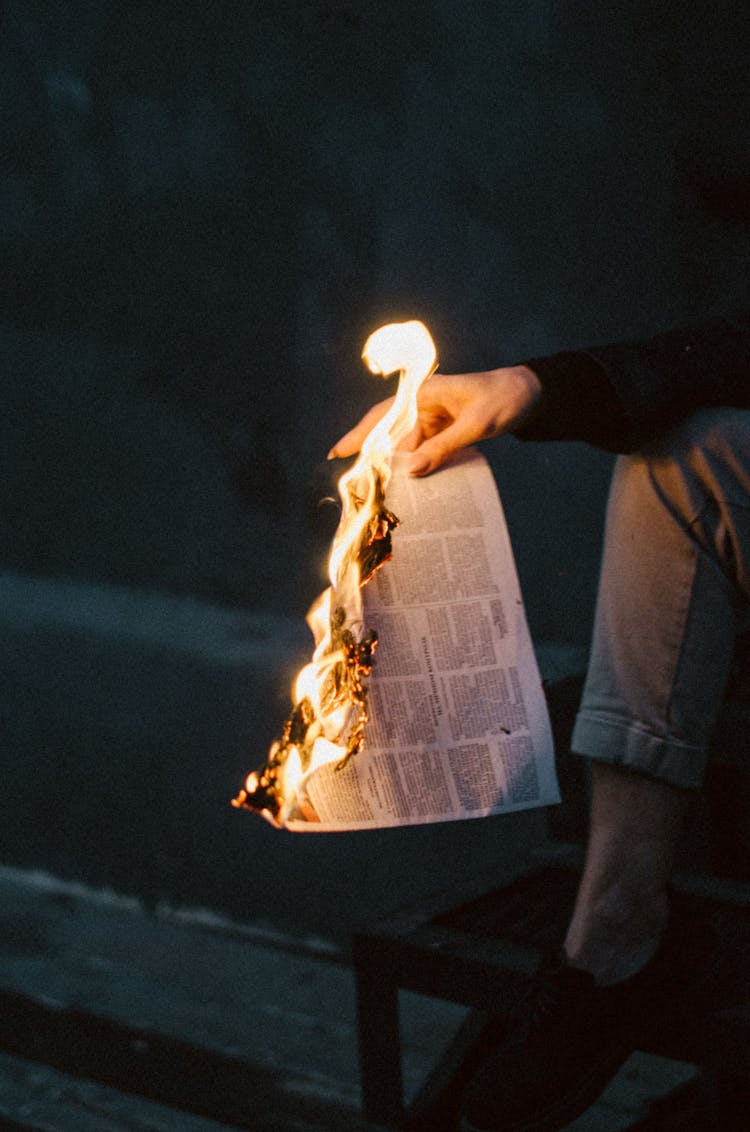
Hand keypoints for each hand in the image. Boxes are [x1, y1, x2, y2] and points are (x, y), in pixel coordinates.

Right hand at [328, 365, 541, 475]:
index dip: (359, 434)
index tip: (337, 453)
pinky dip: (419, 467)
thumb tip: (413, 470)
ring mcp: (433, 418)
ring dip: (400, 468)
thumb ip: (443, 447)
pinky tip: (414, 486)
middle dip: (376, 459)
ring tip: (386, 494)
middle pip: (391, 435)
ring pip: (407, 447)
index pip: (383, 415)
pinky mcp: (443, 430)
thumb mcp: (475, 425)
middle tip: (359, 487)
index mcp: (425, 394)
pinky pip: (424, 450)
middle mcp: (424, 405)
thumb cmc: (503, 400)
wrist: (529, 394)